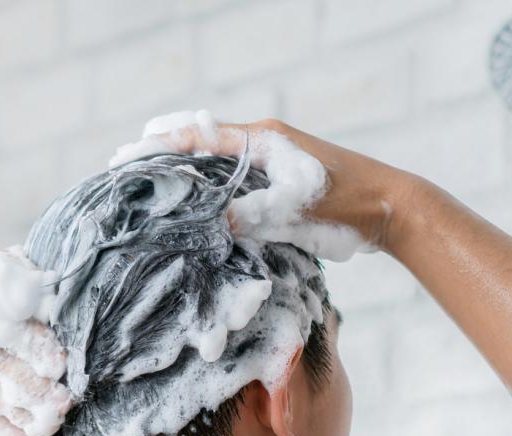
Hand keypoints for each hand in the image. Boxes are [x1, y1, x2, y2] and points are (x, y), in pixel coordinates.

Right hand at [136, 118, 422, 251]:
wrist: (388, 211)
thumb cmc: (347, 201)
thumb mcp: (298, 205)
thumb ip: (255, 210)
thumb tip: (211, 222)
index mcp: (262, 140)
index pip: (199, 136)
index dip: (161, 145)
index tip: (126, 153)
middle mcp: (261, 150)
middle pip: (200, 148)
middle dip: (163, 156)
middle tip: (123, 166)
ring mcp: (269, 172)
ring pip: (215, 171)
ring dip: (183, 178)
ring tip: (147, 190)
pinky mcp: (278, 195)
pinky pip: (233, 193)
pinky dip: (208, 198)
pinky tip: (190, 214)